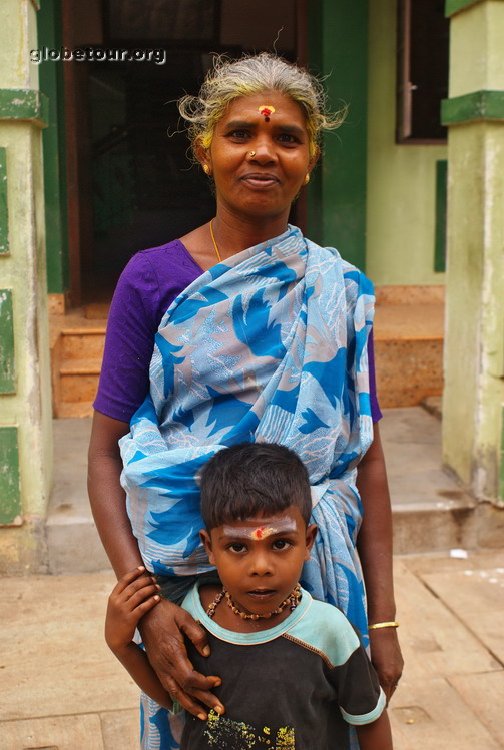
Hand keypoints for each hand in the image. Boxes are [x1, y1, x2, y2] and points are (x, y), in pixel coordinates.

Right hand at [105, 566, 160, 651]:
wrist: (114, 639)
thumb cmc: (118, 619)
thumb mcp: (115, 606)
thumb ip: (122, 595)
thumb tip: (134, 581)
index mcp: (112, 597)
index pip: (124, 580)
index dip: (134, 572)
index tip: (143, 568)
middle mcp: (117, 602)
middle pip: (134, 586)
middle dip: (146, 580)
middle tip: (154, 579)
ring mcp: (123, 610)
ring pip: (140, 594)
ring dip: (150, 588)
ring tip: (158, 587)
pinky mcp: (130, 619)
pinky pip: (143, 607)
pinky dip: (151, 601)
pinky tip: (158, 598)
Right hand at [139, 598, 223, 720]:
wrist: (145, 612)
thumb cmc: (166, 612)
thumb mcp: (184, 617)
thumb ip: (197, 634)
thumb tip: (207, 654)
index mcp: (172, 653)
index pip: (189, 678)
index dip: (205, 683)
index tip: (218, 681)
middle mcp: (164, 665)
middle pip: (185, 690)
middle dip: (203, 701)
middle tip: (221, 710)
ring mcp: (159, 668)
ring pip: (175, 694)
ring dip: (190, 706)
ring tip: (204, 716)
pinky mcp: (157, 668)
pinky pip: (168, 689)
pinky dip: (179, 699)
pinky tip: (187, 704)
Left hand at [369, 627, 403, 704]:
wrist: (383, 624)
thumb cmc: (372, 640)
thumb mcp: (369, 659)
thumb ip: (370, 675)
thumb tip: (369, 688)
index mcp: (388, 675)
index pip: (385, 698)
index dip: (377, 705)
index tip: (369, 710)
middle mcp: (396, 673)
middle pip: (389, 693)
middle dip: (381, 699)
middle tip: (369, 704)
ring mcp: (399, 667)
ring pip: (391, 685)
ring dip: (384, 689)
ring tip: (374, 692)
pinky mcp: (399, 661)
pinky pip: (394, 677)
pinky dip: (387, 680)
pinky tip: (379, 678)